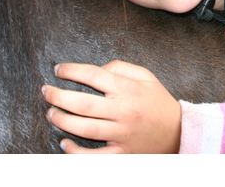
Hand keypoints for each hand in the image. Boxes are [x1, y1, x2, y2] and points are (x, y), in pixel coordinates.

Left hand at [42, 60, 180, 153]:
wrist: (179, 131)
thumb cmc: (158, 102)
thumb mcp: (146, 77)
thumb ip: (122, 68)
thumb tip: (98, 70)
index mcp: (129, 90)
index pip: (95, 76)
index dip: (72, 71)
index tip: (59, 70)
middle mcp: (124, 111)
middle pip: (83, 103)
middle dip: (58, 96)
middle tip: (45, 91)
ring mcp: (122, 134)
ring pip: (85, 128)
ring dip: (62, 120)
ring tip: (50, 113)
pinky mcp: (122, 153)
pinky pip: (94, 156)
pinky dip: (76, 152)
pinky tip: (64, 144)